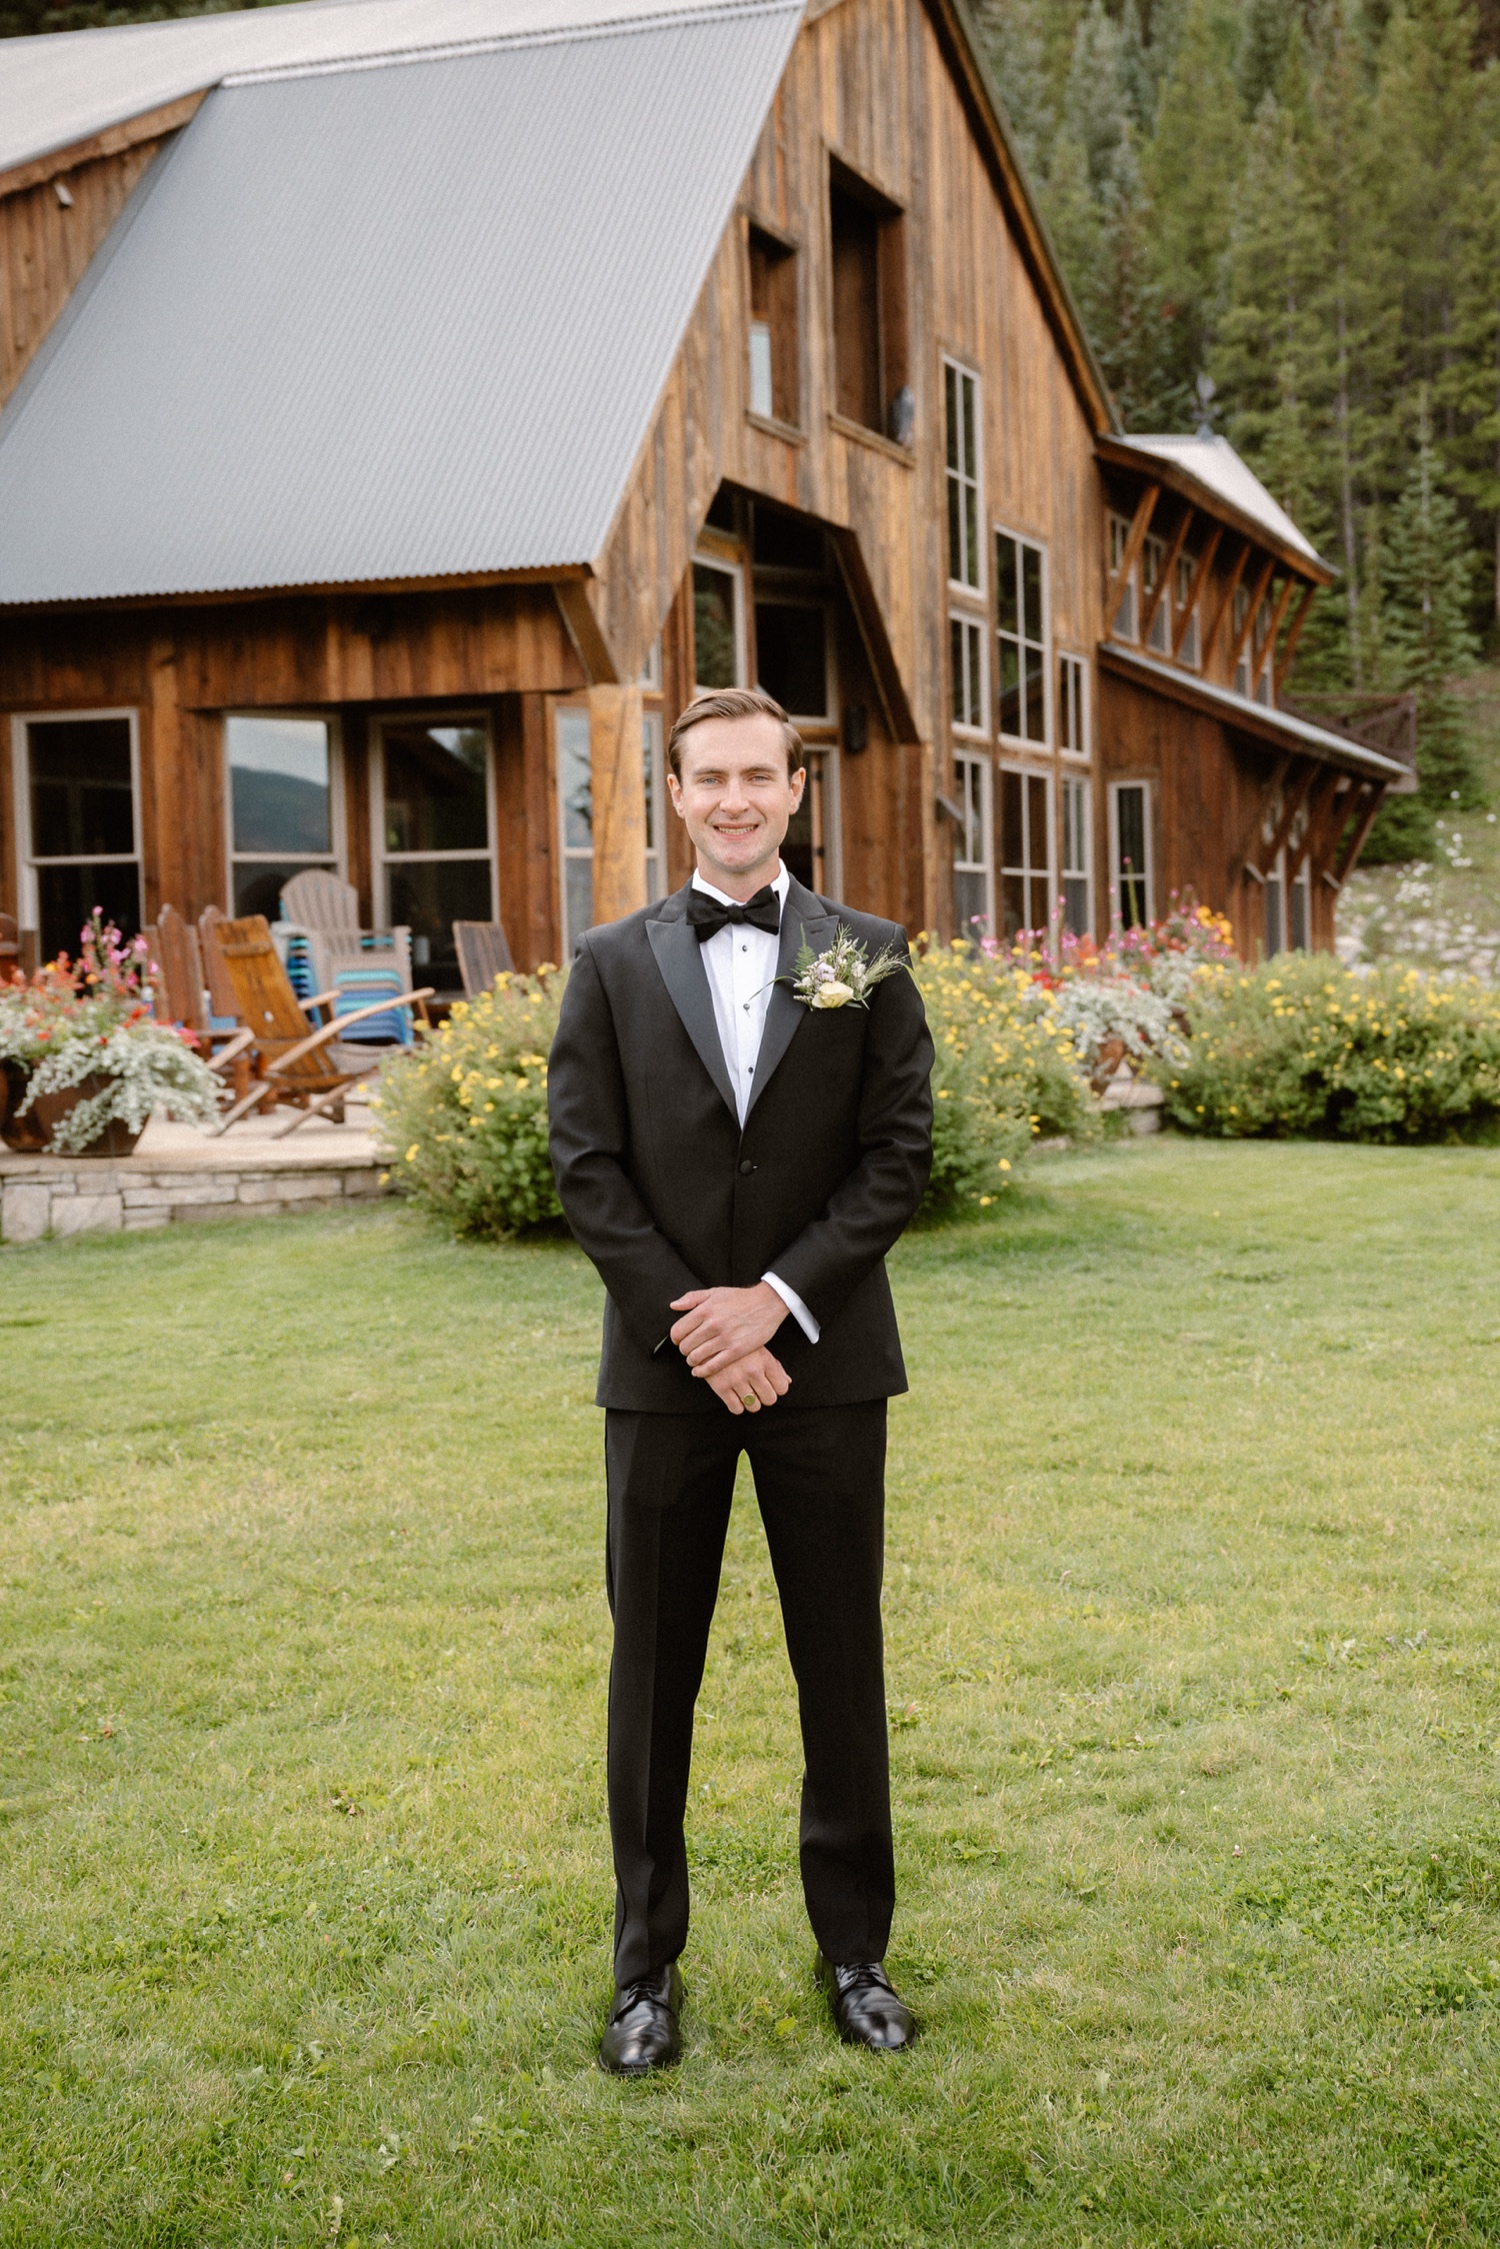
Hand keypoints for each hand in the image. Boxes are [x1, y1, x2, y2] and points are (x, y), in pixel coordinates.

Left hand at [670, 1281, 785, 1380]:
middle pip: (685, 1346)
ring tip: (694, 1359)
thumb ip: (692, 1298)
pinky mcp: (736, 1350)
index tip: (680, 1340)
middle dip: (684, 1350)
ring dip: (692, 1360)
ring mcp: (724, 1338)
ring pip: (696, 1357)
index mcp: (705, 1310)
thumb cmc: (740, 1298)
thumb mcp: (715, 1292)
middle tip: (689, 1350)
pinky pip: (712, 1366)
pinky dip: (702, 1371)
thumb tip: (673, 1306)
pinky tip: (699, 1371)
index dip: (675, 1338)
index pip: (678, 1331)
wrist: (767, 1303)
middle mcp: (712, 1324)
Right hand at [705, 1347, 790, 1415]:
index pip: (782, 1387)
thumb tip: (787, 1382)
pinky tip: (734, 1396)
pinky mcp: (721, 1387)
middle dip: (765, 1397)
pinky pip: (736, 1409)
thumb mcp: (758, 1348)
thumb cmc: (735, 1341)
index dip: (777, 1388)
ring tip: (745, 1393)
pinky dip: (737, 1406)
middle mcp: (753, 1370)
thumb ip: (775, 1365)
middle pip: (770, 1399)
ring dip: (751, 1402)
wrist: (706, 1336)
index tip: (770, 1385)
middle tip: (757, 1390)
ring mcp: (737, 1379)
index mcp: (765, 1359)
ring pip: (754, 1407)